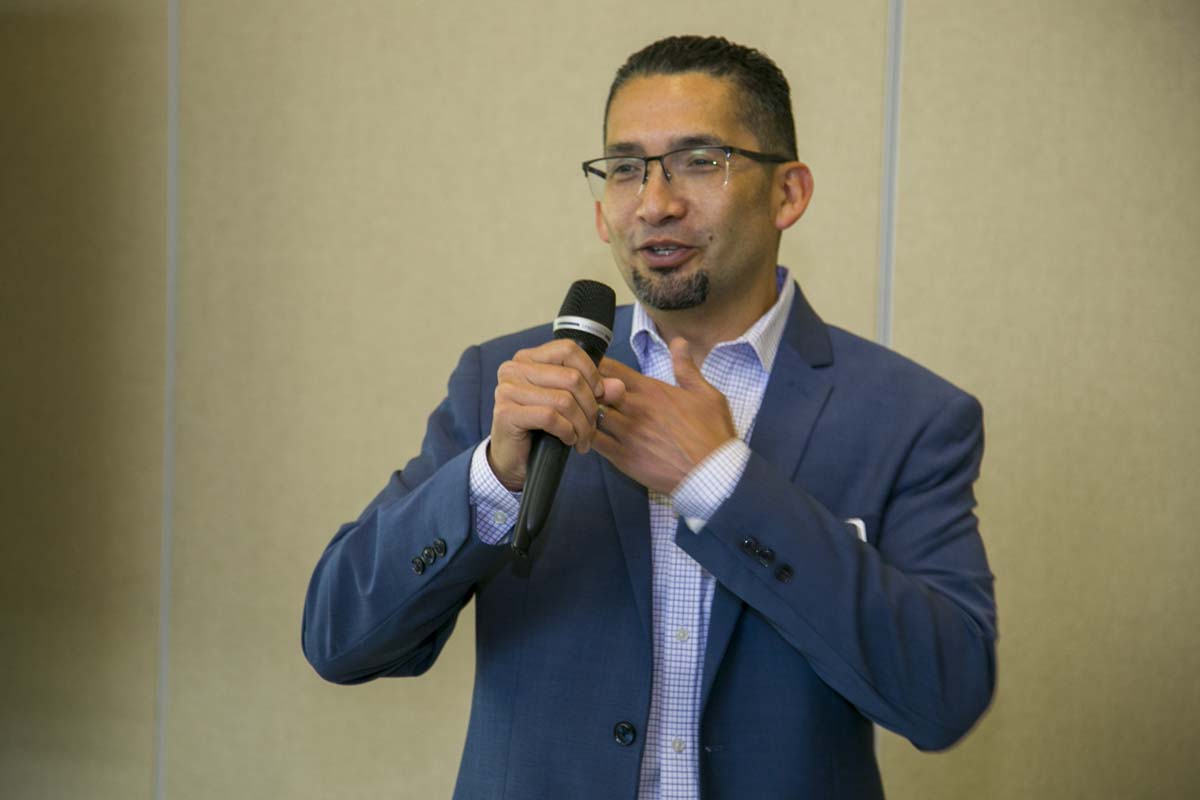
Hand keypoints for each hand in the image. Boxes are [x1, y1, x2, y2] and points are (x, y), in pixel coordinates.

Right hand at [489, 339, 625, 490]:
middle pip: (570, 377)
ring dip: (581, 424)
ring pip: (563, 400)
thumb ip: (595, 391)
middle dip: (589, 406)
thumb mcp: (571, 405)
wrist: (514, 460)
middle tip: (592, 427)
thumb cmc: (541, 429)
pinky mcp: (506, 413)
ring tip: (583, 439)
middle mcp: (513, 369)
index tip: (599, 394)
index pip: (567, 349)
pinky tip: (567, 440)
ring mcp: (507, 390)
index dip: (590, 371)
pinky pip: (550, 417)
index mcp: (527, 358)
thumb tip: (619, 386)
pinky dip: (566, 431)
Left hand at [592, 338, 736, 493]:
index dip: (596, 365)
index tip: (588, 367)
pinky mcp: (623, 458)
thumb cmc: (712, 432)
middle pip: (595, 389)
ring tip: (579, 412)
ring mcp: (627, 434)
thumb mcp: (706, 394)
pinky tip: (584, 434)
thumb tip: (678, 341)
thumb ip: (686, 368)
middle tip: (579, 390)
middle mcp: (635, 408)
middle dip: (585, 388)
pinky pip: (594, 442)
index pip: (611, 368)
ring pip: (591, 414)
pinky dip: (585, 435)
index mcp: (651, 390)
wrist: (713, 473)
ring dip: (584, 412)